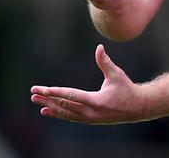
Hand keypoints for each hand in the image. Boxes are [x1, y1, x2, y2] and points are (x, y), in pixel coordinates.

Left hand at [30, 45, 146, 123]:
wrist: (136, 108)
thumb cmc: (126, 89)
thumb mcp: (117, 75)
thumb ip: (105, 62)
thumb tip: (99, 47)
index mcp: (96, 101)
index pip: (72, 96)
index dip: (57, 92)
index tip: (44, 89)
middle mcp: (89, 113)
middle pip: (64, 105)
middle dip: (48, 98)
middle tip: (33, 93)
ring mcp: (88, 119)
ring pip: (64, 112)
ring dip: (49, 106)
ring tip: (36, 101)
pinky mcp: (88, 120)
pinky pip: (69, 117)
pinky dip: (57, 113)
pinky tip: (47, 110)